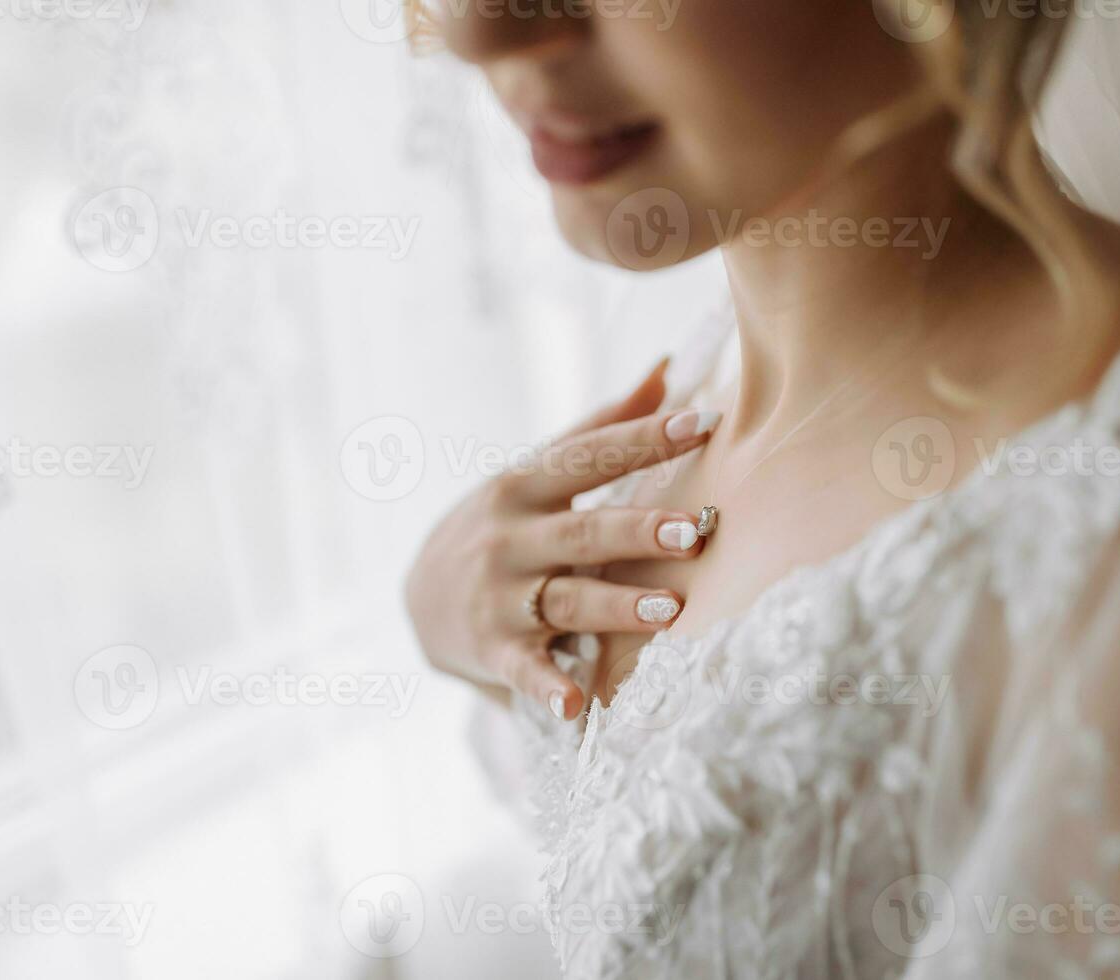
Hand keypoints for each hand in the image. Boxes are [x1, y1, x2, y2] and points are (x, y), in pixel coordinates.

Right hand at [405, 359, 719, 719]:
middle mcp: (512, 538)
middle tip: (699, 530)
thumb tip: (665, 367)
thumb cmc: (502, 524)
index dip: (644, 439)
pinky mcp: (494, 651)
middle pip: (584, 532)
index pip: (590, 456)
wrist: (418, 596)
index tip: (701, 423)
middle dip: (640, 531)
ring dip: (617, 607)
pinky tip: (578, 705)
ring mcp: (502, 597)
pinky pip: (526, 671)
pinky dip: (549, 688)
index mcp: (526, 486)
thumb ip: (601, 425)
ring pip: (567, 600)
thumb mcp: (536, 470)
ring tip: (670, 609)